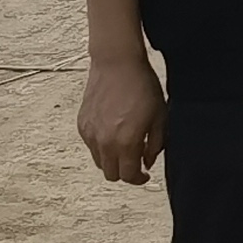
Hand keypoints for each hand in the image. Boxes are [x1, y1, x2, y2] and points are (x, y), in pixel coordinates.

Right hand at [76, 49, 166, 183]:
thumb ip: (155, 145)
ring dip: (112, 160)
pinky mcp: (82, 124)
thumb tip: (147, 162)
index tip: (144, 174)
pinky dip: (101, 146)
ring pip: (99, 162)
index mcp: (126, 143)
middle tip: (135, 161)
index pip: (128, 176)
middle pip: (111, 174)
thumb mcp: (160, 117)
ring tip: (124, 145)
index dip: (138, 179)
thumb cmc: (141, 86)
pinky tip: (112, 131)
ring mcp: (91, 134)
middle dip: (125, 172)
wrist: (117, 63)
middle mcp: (105, 142)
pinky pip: (91, 146)